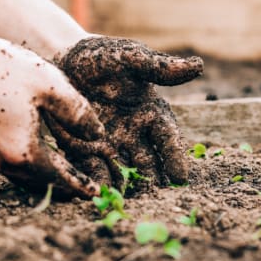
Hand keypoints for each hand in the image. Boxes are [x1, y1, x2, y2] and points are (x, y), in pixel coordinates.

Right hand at [0, 36, 104, 197]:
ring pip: (25, 177)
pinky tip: (40, 156)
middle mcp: (4, 162)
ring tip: (67, 175)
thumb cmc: (2, 68)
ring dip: (47, 178)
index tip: (96, 193)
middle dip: (65, 186)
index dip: (81, 185)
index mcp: (24, 152)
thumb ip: (78, 113)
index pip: (61, 178)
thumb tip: (97, 136)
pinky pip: (12, 166)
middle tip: (86, 188)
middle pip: (42, 183)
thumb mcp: (50, 85)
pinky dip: (31, 167)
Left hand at [51, 36, 202, 186]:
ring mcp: (111, 145)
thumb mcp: (130, 58)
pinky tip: (99, 195)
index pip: (168, 139)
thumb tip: (198, 66)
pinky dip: (98, 183)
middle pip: (149, 163)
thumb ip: (159, 67)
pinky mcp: (85, 151)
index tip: (180, 177)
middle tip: (157, 199)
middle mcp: (135, 134)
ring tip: (130, 203)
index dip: (175, 157)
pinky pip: (95, 171)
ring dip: (128, 188)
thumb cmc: (102, 57)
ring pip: (124, 172)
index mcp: (151, 113)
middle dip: (153, 181)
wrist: (63, 60)